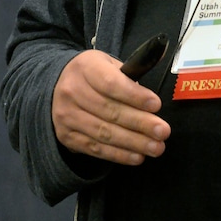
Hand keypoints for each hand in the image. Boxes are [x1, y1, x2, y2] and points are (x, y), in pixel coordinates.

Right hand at [52, 50, 170, 165]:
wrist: (57, 85)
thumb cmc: (94, 73)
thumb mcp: (109, 63)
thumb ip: (130, 71)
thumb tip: (155, 72)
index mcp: (86, 67)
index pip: (111, 84)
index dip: (135, 96)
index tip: (156, 105)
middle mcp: (72, 92)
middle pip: (110, 111)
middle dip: (140, 123)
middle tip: (163, 131)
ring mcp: (67, 116)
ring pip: (104, 133)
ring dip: (133, 143)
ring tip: (156, 147)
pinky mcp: (66, 137)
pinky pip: (95, 149)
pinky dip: (118, 154)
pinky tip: (137, 157)